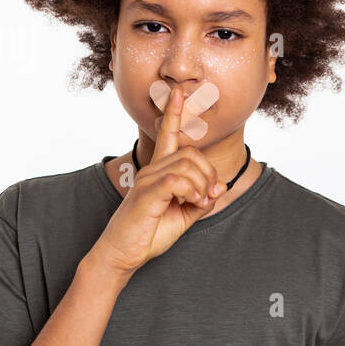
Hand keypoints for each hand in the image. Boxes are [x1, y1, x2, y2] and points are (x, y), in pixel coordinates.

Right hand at [89, 85, 224, 275]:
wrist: (123, 254)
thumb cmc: (150, 233)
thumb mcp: (185, 214)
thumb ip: (202, 199)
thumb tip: (220, 186)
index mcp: (159, 171)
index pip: (167, 134)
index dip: (173, 113)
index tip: (177, 92)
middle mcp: (151, 170)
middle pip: (192, 154)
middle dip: (209, 174)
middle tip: (208, 197)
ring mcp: (147, 180)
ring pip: (187, 165)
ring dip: (202, 185)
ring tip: (199, 203)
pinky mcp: (146, 193)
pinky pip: (176, 180)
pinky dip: (192, 191)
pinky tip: (193, 203)